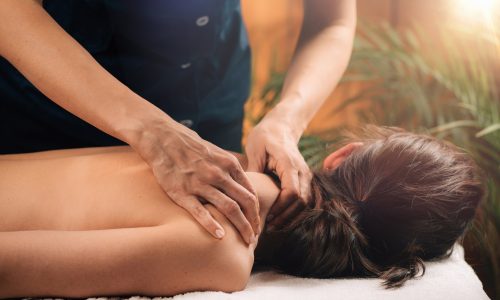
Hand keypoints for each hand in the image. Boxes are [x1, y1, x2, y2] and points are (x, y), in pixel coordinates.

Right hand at [134, 119, 259, 243]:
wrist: (163, 139)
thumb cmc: (191, 147)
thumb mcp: (217, 152)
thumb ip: (230, 168)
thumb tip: (243, 184)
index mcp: (229, 164)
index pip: (250, 192)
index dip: (256, 211)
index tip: (257, 223)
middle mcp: (219, 174)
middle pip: (244, 202)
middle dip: (253, 222)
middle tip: (255, 237)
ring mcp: (201, 184)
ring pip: (229, 209)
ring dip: (241, 227)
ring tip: (246, 242)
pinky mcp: (182, 192)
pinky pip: (200, 212)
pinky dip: (212, 225)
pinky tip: (221, 237)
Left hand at [245, 119, 311, 229]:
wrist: (281, 126)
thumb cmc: (264, 136)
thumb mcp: (255, 149)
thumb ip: (253, 170)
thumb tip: (243, 192)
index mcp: (289, 164)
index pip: (292, 193)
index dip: (280, 208)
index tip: (265, 215)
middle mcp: (302, 170)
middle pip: (301, 201)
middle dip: (285, 216)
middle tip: (267, 226)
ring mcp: (306, 175)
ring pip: (306, 203)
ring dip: (290, 216)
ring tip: (272, 225)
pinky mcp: (305, 179)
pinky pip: (304, 200)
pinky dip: (294, 211)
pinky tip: (279, 218)